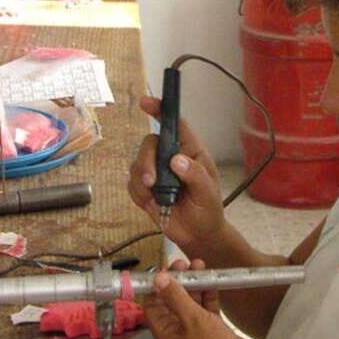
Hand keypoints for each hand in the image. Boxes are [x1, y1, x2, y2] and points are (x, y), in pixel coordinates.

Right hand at [127, 96, 224, 250]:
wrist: (197, 236)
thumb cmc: (208, 211)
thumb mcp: (208, 194)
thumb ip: (195, 176)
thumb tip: (176, 161)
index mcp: (191, 152)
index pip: (175, 124)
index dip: (161, 110)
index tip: (146, 102)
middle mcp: (171, 157)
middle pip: (149, 143)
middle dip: (145, 161)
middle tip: (151, 182)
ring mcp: (156, 172)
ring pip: (136, 163)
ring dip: (141, 182)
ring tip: (156, 199)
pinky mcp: (145, 188)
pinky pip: (131, 183)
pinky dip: (138, 194)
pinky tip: (152, 204)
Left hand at [145, 259, 266, 338]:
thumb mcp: (191, 319)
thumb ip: (175, 296)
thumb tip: (157, 278)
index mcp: (165, 334)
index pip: (153, 306)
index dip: (157, 287)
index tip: (165, 268)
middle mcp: (177, 333)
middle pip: (172, 302)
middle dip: (178, 281)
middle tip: (184, 263)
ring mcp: (196, 332)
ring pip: (191, 303)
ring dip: (194, 285)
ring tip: (199, 264)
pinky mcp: (213, 330)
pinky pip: (206, 309)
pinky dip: (208, 295)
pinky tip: (212, 280)